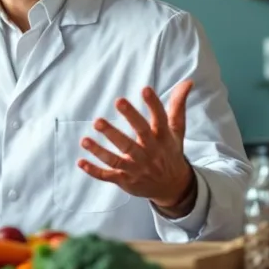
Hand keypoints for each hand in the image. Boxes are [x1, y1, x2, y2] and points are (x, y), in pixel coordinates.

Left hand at [77, 80, 194, 209]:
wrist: (173, 187)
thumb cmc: (170, 152)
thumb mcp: (176, 130)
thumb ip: (177, 105)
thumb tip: (188, 82)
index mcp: (162, 139)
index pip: (159, 119)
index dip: (153, 105)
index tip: (145, 89)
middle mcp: (149, 153)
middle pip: (138, 136)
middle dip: (129, 120)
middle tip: (117, 101)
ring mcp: (136, 168)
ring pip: (117, 158)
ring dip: (100, 150)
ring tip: (85, 140)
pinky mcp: (125, 180)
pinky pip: (108, 176)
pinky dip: (94, 171)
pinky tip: (80, 162)